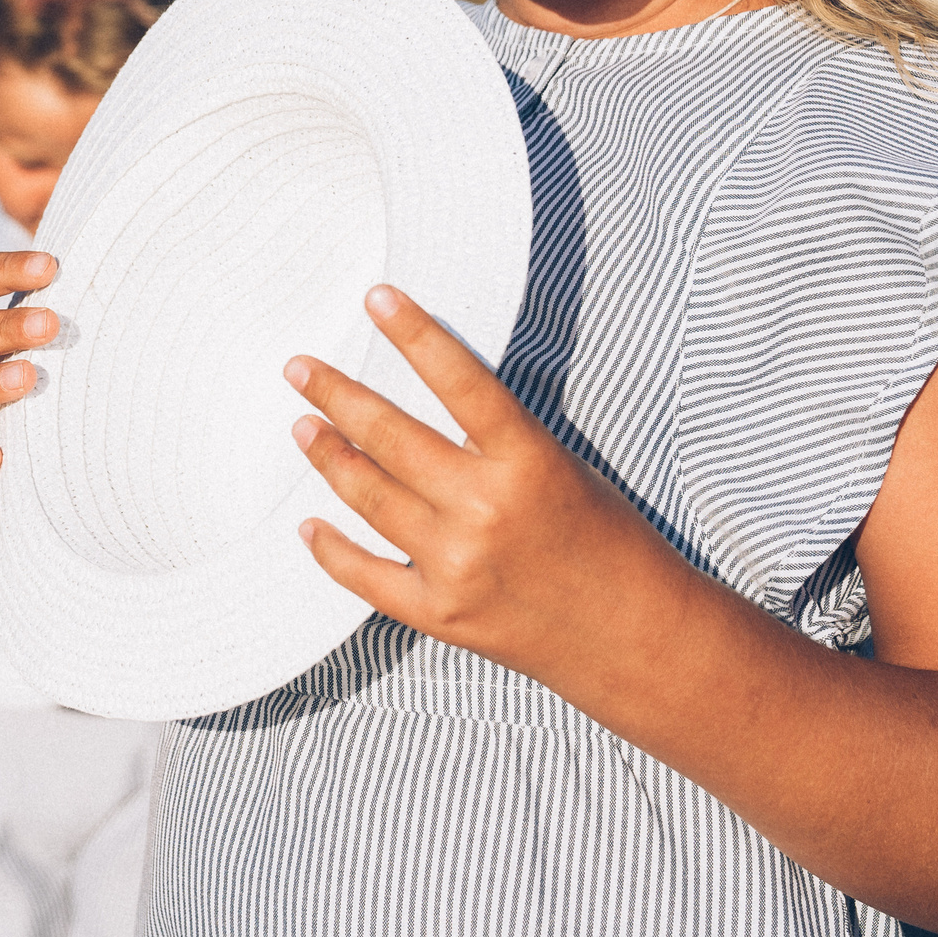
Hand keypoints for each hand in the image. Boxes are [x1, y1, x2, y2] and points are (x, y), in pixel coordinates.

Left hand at [289, 283, 662, 686]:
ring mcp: (458, 564)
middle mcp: (486, 509)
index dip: (415, 334)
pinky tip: (309, 525)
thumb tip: (425, 404)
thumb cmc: (610, 541)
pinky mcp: (441, 613)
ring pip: (370, 497)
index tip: (376, 299)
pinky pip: (367, 576)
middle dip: (336, 397)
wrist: (637, 638)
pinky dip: (331, 549)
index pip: (459, 381)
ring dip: (330, 457)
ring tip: (303, 426)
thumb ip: (497, 441)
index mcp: (529, 462)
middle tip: (300, 369)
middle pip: (392, 438)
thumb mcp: (564, 467)